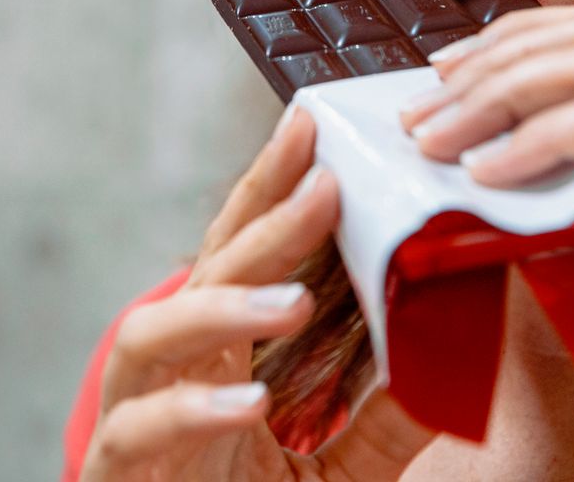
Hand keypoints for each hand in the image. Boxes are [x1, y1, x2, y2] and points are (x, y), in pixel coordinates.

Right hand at [79, 105, 434, 481]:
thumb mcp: (341, 465)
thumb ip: (386, 411)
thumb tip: (453, 340)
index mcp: (219, 351)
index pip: (243, 247)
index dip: (273, 186)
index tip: (315, 126)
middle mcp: (172, 370)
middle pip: (204, 268)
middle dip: (261, 219)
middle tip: (322, 180)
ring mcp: (136, 416)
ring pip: (152, 336)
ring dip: (221, 305)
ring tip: (293, 295)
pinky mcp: (120, 472)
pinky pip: (143, 430)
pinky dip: (193, 411)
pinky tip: (248, 403)